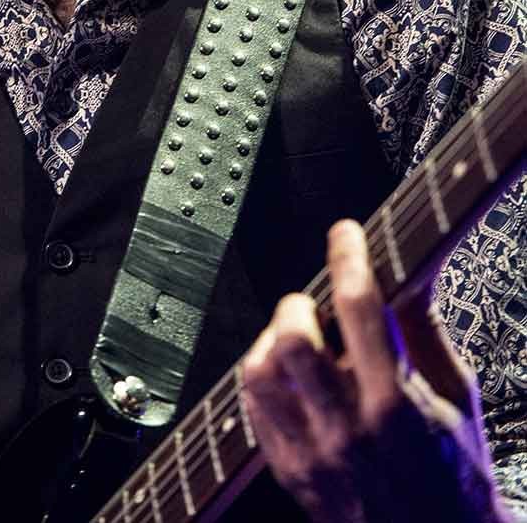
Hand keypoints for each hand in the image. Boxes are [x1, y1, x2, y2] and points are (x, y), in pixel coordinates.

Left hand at [240, 219, 508, 521]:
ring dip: (272, 340)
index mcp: (397, 407)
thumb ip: (427, 329)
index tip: (347, 233)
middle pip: (293, 340)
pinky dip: (265, 377)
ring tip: (299, 338)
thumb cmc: (458, 476)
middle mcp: (347, 431)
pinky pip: (252, 409)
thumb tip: (412, 266)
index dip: (349, 257)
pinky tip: (289, 374)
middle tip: (316, 303)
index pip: (359, 308)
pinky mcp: (288, 473)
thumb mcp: (458, 398)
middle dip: (300, 304)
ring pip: (259, 372)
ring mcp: (312, 456)